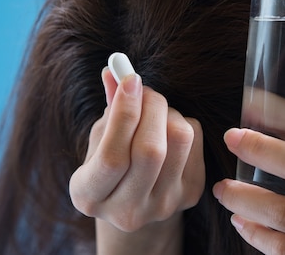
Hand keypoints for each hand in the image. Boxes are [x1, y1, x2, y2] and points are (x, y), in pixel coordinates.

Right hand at [69, 67, 204, 251]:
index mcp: (89, 197)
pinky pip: (194, 141)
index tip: (129, 80)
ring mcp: (162, 206)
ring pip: (179, 141)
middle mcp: (126, 211)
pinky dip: (182, 122)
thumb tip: (114, 72)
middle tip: (144, 90)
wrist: (135, 198)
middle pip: (150, 151)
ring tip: (155, 111)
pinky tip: (167, 129)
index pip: (112, 157)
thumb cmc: (110, 159)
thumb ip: (108, 108)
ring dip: (168, 112)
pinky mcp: (190, 195)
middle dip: (151, 107)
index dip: (123, 114)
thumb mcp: (99, 137)